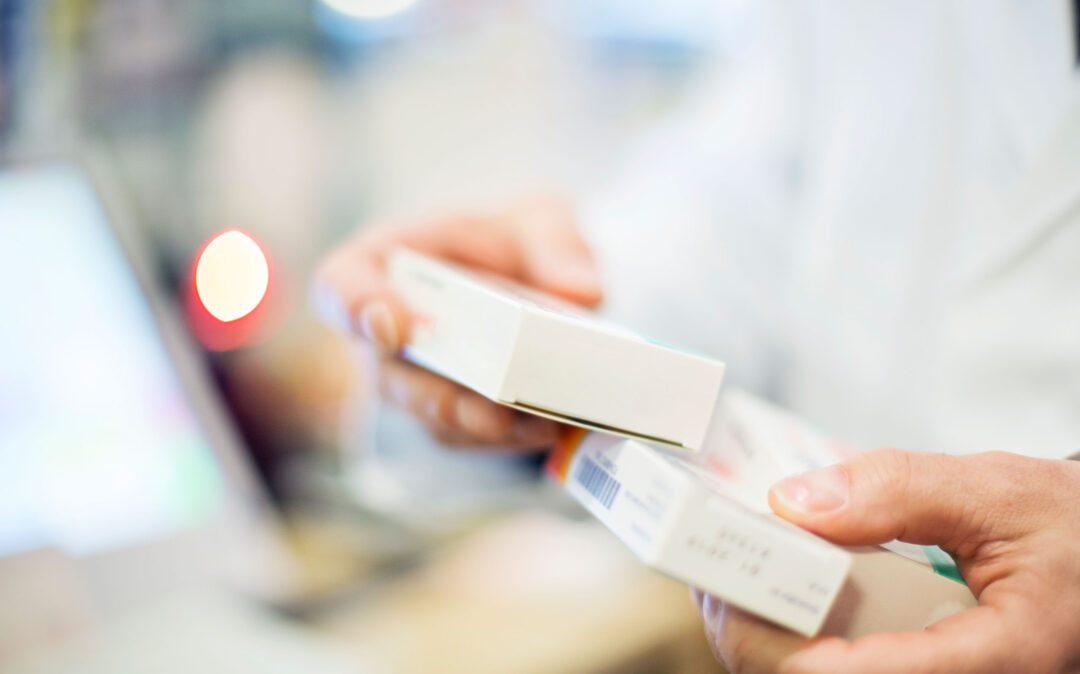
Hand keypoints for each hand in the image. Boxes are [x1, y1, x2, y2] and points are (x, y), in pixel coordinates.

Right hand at [313, 195, 602, 448]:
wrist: (538, 279)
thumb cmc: (514, 241)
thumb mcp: (543, 219)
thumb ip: (558, 241)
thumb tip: (581, 290)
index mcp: (386, 263)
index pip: (342, 285)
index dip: (358, 307)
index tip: (397, 327)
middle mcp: (390, 331)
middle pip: (389, 375)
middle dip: (437, 397)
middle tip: (485, 409)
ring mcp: (418, 380)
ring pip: (432, 416)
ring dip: (483, 427)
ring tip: (539, 426)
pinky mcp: (456, 416)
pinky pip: (472, 437)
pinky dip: (512, 438)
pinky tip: (556, 429)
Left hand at [695, 449, 1079, 673]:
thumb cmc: (1067, 530)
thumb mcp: (996, 492)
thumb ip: (899, 491)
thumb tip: (796, 503)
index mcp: (996, 661)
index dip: (772, 641)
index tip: (724, 587)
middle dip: (751, 635)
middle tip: (710, 572)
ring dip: (765, 636)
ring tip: (734, 574)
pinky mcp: (916, 673)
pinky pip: (843, 669)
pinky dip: (796, 636)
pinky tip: (779, 590)